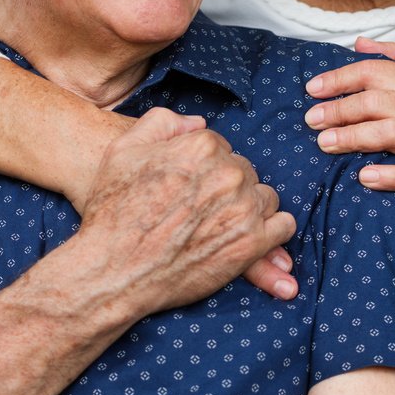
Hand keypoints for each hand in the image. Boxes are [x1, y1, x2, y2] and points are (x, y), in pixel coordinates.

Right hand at [73, 108, 297, 315]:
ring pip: (264, 197)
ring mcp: (243, 209)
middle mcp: (228, 173)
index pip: (221, 148)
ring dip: (249, 207)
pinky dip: (270, 231)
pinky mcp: (251, 244)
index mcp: (202, 146)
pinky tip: (248, 237)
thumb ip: (163, 124)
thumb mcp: (123, 150)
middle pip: (244, 171)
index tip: (189, 187)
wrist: (112, 270)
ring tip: (220, 225)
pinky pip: (282, 226)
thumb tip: (198, 124)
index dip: (203, 168)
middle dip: (227, 187)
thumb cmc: (113, 211)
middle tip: (201, 210)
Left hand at [305, 38, 394, 282]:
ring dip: (355, 137)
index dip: (340, 79)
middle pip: (377, 102)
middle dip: (340, 110)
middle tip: (312, 120)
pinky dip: (390, 175)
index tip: (312, 89)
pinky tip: (365, 177)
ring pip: (392, 133)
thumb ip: (394, 57)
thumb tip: (359, 42)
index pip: (374, 72)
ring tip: (325, 143)